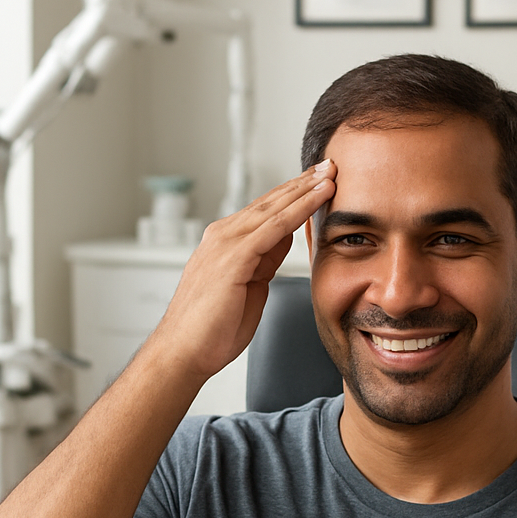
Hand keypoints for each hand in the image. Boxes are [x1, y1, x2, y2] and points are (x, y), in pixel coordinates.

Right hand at [146, 162, 335, 382]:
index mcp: (225, 242)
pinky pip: (275, 226)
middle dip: (302, 182)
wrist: (185, 352)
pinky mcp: (233, 257)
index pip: (266, 210)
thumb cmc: (213, 328)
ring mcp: (226, 244)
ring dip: (306, 189)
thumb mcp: (250, 285)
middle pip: (271, 202)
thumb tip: (286, 238)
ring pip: (275, 208)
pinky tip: (319, 197)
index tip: (319, 180)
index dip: (294, 194)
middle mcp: (223, 236)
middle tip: (329, 165)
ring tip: (331, 173)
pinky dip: (300, 209)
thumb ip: (265, 259)